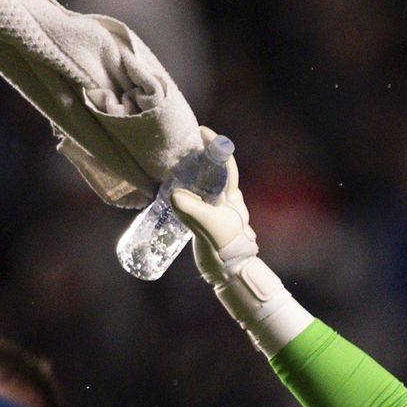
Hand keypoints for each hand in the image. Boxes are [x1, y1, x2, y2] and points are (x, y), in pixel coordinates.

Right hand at [170, 126, 258, 287]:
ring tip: (177, 167)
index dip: (216, 146)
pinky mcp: (210, 222)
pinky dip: (190, 192)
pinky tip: (176, 194)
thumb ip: (192, 210)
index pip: (226, 165)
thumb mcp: (207, 227)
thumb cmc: (224, 249)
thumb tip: (175, 194)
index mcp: (231, 198)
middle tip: (184, 149)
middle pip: (216, 173)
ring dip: (195, 175)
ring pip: (208, 186)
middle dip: (202, 158)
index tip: (202, 132)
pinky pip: (200, 200)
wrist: (230, 274)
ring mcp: (220, 212)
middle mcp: (228, 202)